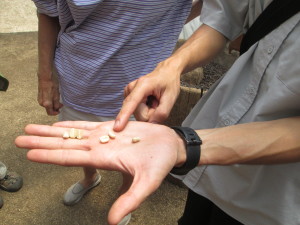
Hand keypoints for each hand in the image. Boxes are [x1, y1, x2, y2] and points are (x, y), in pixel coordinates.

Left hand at [15, 120, 184, 224]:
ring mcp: (103, 137)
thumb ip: (129, 200)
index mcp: (104, 160)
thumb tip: (112, 222)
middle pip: (64, 145)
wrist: (170, 146)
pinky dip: (71, 124)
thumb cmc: (161, 164)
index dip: (49, 155)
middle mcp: (98, 148)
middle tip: (18, 139)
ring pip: (71, 133)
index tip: (29, 154)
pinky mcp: (111, 127)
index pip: (70, 158)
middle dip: (41, 142)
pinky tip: (58, 124)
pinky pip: (86, 125)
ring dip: (50, 131)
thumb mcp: (147, 184)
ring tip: (30, 128)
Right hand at [37, 72, 62, 115]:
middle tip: (60, 103)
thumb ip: (56, 103)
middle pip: (49, 109)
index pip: (50, 113)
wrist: (45, 76)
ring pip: (47, 105)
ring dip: (52, 103)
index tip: (59, 110)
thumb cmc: (52, 84)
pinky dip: (50, 100)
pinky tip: (53, 95)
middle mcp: (41, 102)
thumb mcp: (57, 95)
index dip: (56, 112)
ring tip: (57, 97)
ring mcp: (39, 99)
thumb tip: (57, 108)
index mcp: (46, 103)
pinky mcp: (39, 95)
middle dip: (55, 107)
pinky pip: (45, 101)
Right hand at [114, 61, 181, 130]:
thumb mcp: (171, 97)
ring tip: (154, 101)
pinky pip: (135, 111)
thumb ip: (162, 112)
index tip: (117, 127)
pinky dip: (145, 109)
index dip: (124, 116)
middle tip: (158, 103)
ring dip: (148, 111)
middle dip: (150, 113)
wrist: (166, 72)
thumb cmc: (169, 82)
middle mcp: (131, 88)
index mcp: (142, 86)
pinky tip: (150, 101)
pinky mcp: (128, 97)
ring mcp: (128, 92)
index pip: (131, 104)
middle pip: (137, 114)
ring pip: (136, 114)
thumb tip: (151, 124)